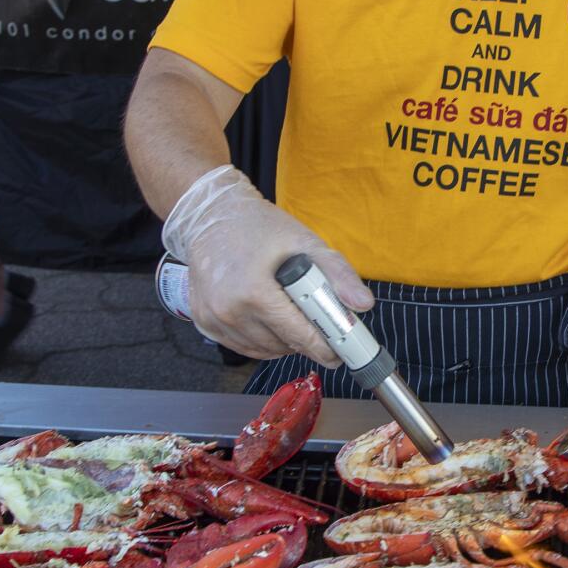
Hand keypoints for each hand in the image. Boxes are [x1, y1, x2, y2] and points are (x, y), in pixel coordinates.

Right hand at [165, 166, 374, 362]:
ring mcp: (213, 319)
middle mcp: (229, 311)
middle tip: (318, 325)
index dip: (325, 347)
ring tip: (293, 317)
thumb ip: (337, 274)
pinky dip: (262, 341)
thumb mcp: (304, 242)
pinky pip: (243, 347)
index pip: (299, 336)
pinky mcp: (204, 323)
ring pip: (264, 351)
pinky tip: (270, 321)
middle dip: (306, 341)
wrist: (211, 216)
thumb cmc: (259, 227)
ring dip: (284, 343)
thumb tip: (363, 304)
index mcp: (254, 292)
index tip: (340, 350)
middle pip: (283, 346)